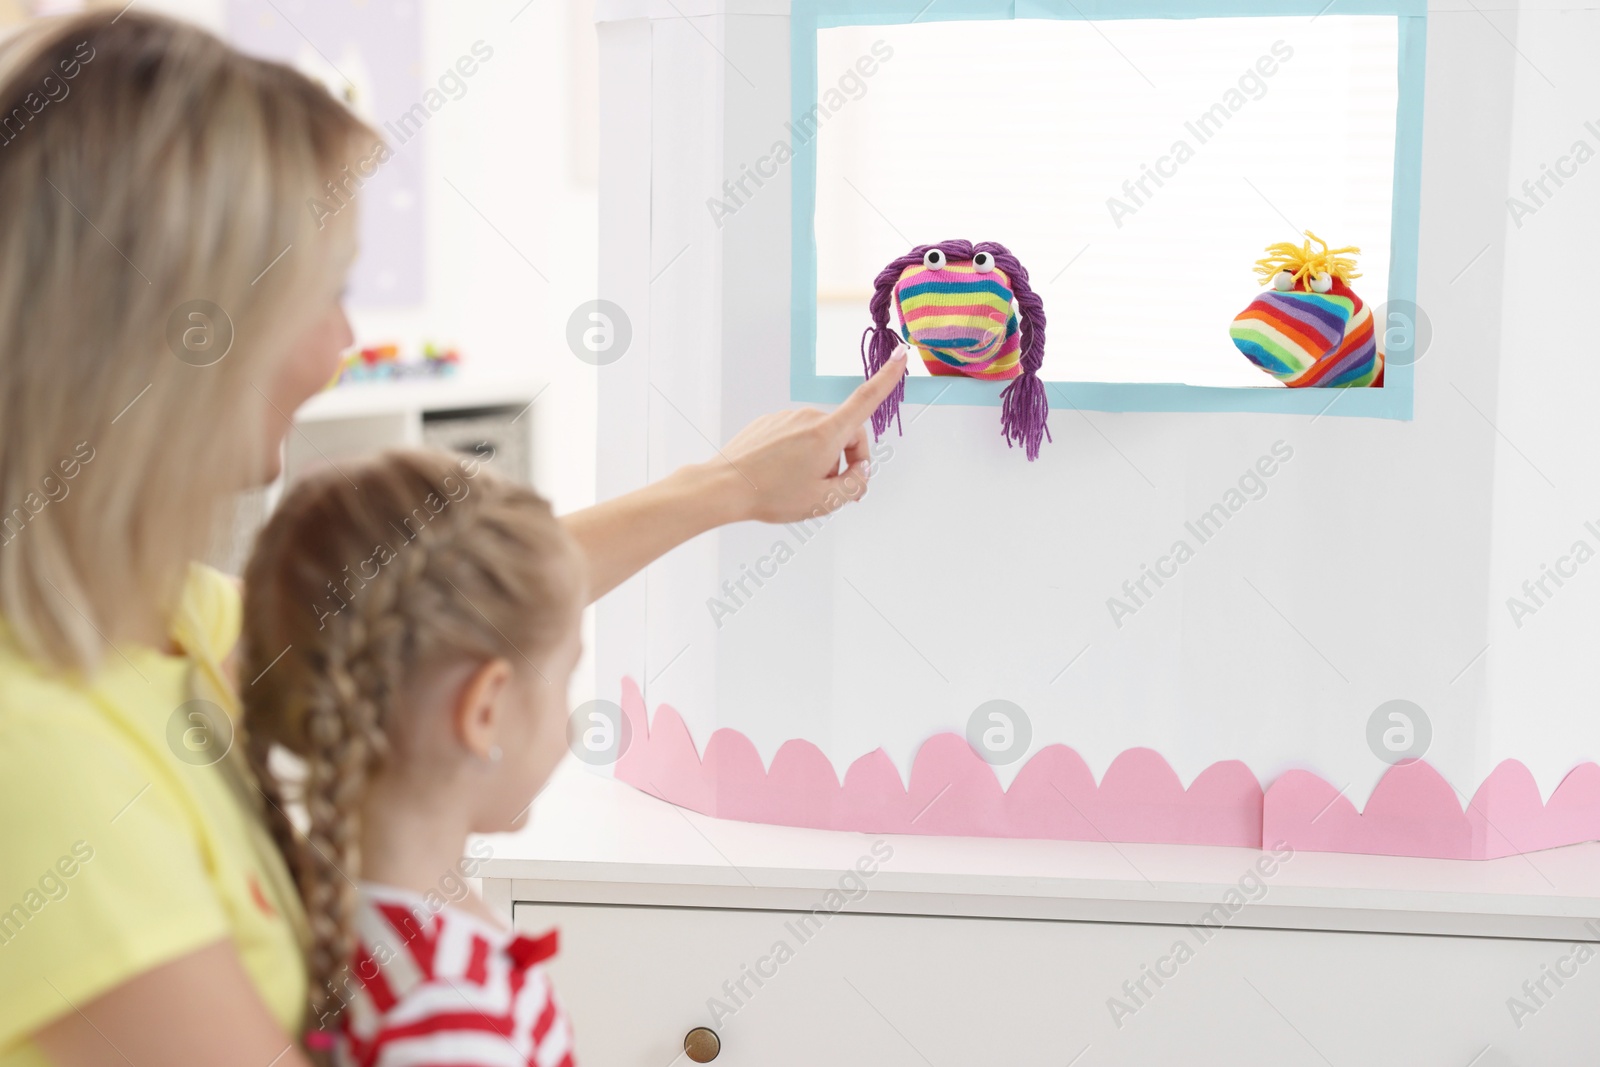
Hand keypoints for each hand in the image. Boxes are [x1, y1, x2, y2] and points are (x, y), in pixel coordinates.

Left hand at [708, 345, 908, 524]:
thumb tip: (860, 471)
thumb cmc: (772, 495)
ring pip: (819, 437)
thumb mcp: (824, 501)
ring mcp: (786, 417)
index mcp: (826, 433)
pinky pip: (796, 436)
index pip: (866, 400)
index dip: (888, 378)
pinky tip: (781, 476)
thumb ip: (853, 485)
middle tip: (834, 491)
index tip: (902, 355)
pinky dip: (799, 454)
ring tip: (800, 487)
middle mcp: (808, 417)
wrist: (724, 487)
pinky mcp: (769, 422)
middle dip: (846, 459)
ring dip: (821, 459)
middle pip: (845, 433)